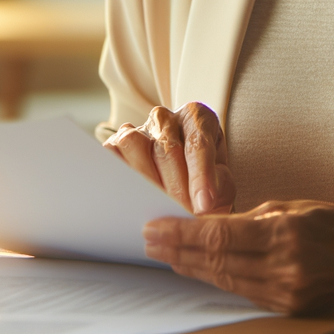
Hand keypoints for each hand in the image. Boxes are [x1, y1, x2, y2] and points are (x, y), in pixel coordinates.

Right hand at [103, 103, 235, 214]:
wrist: (181, 185)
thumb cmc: (205, 183)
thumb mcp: (222, 185)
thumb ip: (219, 190)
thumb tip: (202, 203)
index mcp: (196, 118)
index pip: (199, 143)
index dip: (201, 176)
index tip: (204, 204)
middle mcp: (166, 119)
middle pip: (167, 148)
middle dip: (175, 187)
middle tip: (181, 214)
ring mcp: (137, 130)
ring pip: (133, 144)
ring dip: (145, 180)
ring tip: (156, 208)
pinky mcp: (115, 144)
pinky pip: (111, 154)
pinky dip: (117, 175)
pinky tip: (128, 199)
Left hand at [143, 200, 333, 315]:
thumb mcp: (296, 206)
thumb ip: (253, 218)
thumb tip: (210, 225)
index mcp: (286, 233)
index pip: (220, 235)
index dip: (182, 233)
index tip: (155, 226)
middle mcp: (285, 267)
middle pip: (216, 261)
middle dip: (178, 250)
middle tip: (148, 239)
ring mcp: (287, 292)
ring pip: (225, 280)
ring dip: (191, 267)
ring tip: (164, 254)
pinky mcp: (289, 307)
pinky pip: (243, 292)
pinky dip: (217, 279)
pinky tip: (197, 270)